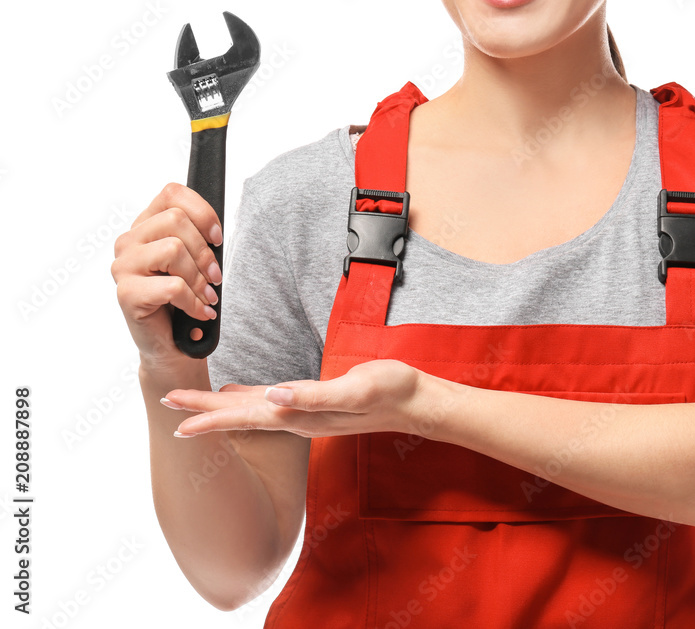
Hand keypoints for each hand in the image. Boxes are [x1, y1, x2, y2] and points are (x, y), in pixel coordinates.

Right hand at [111, 182, 223, 370]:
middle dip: (205, 252)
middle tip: (215, 278)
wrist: (171, 345)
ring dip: (199, 278)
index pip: (172, 193)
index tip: (217, 238)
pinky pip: (172, 286)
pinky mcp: (126, 293)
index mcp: (146, 226)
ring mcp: (123, 267)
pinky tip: (199, 312)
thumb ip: (198, 239)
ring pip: (173, 250)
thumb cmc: (184, 301)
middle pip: (176, 221)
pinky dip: (194, 301)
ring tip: (207, 296)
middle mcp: (129, 242)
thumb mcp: (195, 263)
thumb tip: (214, 232)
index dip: (202, 212)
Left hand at [161, 359, 424, 437]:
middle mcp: (297, 417)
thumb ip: (315, 395)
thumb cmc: (390, 391)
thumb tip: (274, 396)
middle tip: (167, 403)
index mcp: (302, 414)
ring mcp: (305, 412)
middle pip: (240, 415)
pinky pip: (270, 403)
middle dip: (203, 411)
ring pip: (252, 410)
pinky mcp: (315, 402)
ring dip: (220, 408)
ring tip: (192, 403)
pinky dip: (248, 399)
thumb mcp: (356, 389)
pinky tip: (239, 395)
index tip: (176, 418)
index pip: (246, 416)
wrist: (415, 403)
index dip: (210, 417)